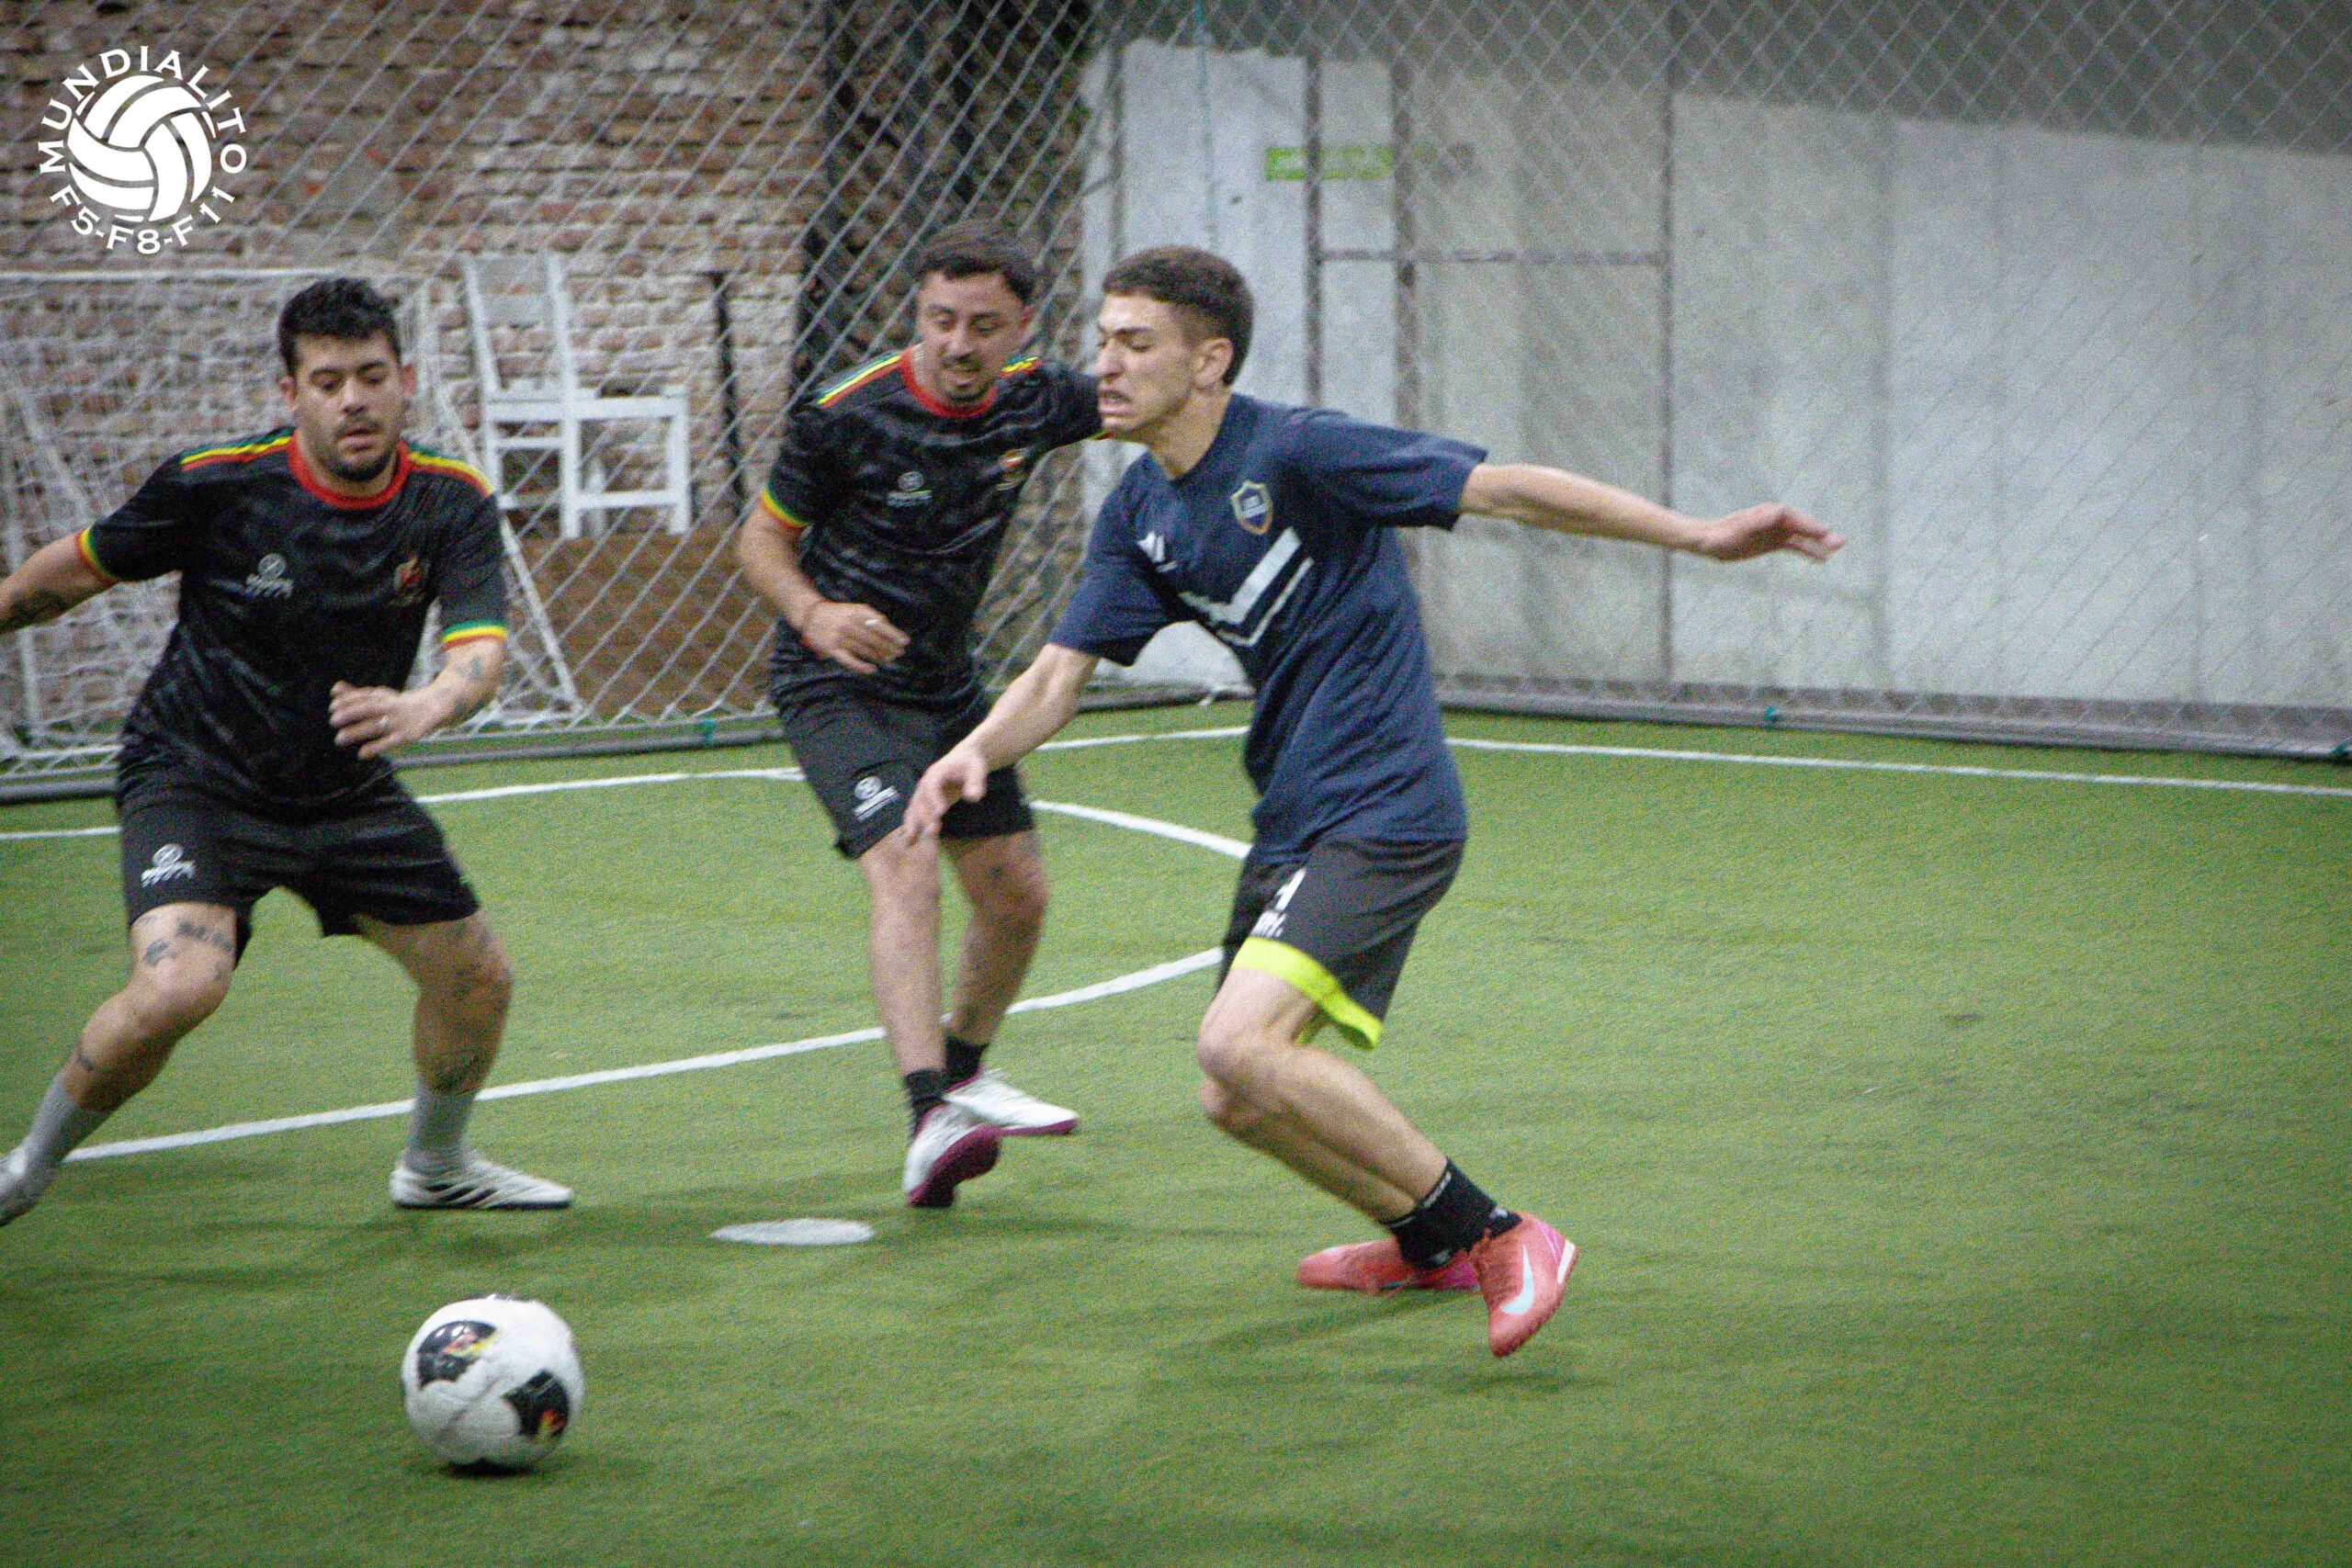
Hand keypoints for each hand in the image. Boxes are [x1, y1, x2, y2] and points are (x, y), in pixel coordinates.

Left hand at [330, 681, 446, 757]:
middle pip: (368, 709)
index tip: (333, 707)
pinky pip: (389, 742)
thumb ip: (356, 694)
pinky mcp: (405, 736)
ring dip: (356, 732)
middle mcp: (389, 707)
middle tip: (333, 720)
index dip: (347, 701)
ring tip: (339, 739)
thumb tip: (334, 690)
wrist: (431, 707)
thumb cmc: (397, 704)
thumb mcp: (379, 696)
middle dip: (350, 713)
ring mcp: (397, 722)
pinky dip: (375, 747)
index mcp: (381, 697)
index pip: (362, 697)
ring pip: (375, 726)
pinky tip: (362, 753)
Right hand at [799, 601, 908, 673]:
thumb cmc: (838, 614)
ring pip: (863, 649)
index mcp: (856, 612)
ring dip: (878, 656)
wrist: (810, 614)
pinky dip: (861, 666)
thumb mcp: (854, 609)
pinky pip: (848, 660)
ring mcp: (839, 636)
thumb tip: (889, 628)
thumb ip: (870, 617)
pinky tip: (872, 669)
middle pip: (873, 638)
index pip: (879, 624)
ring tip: (889, 659)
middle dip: (888, 647)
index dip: (893, 634)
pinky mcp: (831, 649)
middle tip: (899, 653)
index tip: (905, 641)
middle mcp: (848, 623)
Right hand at [900, 745, 990, 842]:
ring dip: (912, 824)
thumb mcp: (977, 768)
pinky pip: (915, 814)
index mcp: (937, 772)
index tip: (940, 813)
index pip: (932, 785)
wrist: (962, 759)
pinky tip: (910, 842)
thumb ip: (976, 781)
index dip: (934, 798)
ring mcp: (923, 793)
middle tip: (932, 831)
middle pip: (920, 800)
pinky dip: (911, 827)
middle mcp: (925, 783)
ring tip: (910, 841)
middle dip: (924, 816)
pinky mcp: (925, 802)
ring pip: (913, 809)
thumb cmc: (969, 764)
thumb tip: (974, 797)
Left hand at [1698, 504, 1844, 562]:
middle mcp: (1776, 520)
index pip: (1794, 517)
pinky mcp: (1775, 543)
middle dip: (1821, 533)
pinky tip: (1822, 559)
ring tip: (1838, 548)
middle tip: (1840, 542)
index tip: (1823, 533)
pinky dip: (1809, 552)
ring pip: (1803, 537)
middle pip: (1803, 526)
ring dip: (1820, 543)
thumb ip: (1757, 521)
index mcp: (1769, 513)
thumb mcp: (1739, 529)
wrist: (1709, 542)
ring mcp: (1777, 531)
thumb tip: (1779, 512)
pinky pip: (1795, 547)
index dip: (1810, 525)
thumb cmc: (1721, 535)